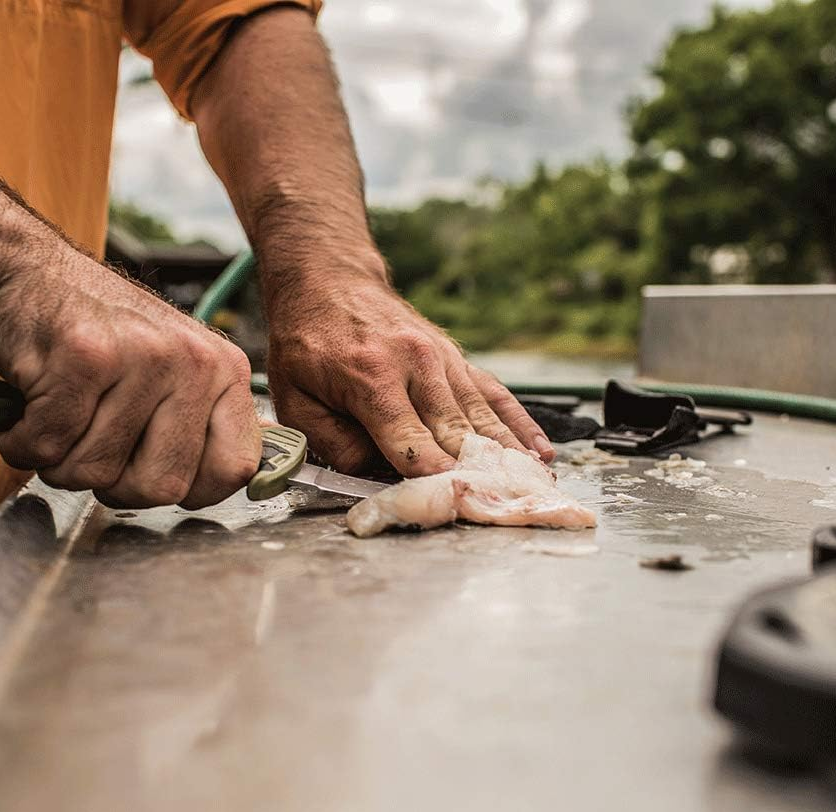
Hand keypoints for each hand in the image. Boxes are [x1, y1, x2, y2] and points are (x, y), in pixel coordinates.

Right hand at [0, 246, 261, 508]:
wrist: (32, 271)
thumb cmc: (100, 337)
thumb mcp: (174, 375)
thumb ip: (201, 427)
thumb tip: (238, 482)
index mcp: (225, 372)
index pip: (233, 471)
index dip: (186, 490)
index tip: (151, 471)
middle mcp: (193, 361)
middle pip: (162, 487)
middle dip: (114, 484)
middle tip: (93, 446)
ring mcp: (140, 356)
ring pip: (96, 472)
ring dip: (60, 461)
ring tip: (60, 417)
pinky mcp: (82, 356)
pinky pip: (48, 446)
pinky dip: (23, 442)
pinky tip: (29, 409)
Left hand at [264, 274, 553, 475]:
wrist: (329, 281)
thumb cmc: (307, 345)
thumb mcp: (295, 399)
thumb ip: (333, 443)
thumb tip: (378, 475)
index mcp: (371, 377)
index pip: (410, 440)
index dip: (431, 476)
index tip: (454, 500)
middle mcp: (416, 364)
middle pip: (454, 432)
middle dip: (479, 473)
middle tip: (504, 506)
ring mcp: (443, 358)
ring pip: (482, 416)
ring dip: (509, 455)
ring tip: (535, 487)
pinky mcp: (458, 358)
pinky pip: (495, 394)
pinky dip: (519, 424)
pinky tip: (540, 450)